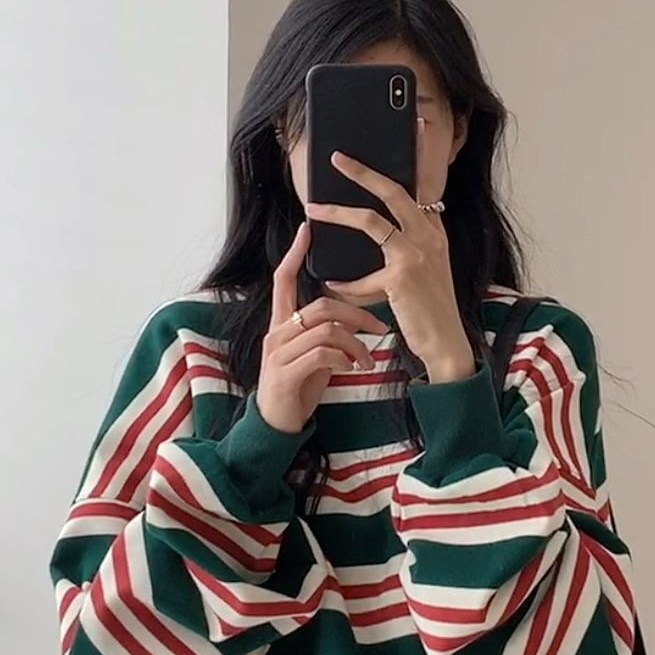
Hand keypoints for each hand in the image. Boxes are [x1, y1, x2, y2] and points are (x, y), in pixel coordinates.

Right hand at [256, 219, 388, 434]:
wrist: (276, 424)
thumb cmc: (298, 387)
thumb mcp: (313, 355)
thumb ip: (326, 333)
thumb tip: (353, 318)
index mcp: (281, 324)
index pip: (283, 279)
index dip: (295, 254)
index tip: (307, 229)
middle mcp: (276, 333)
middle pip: (320, 305)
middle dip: (356, 313)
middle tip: (379, 327)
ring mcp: (278, 353)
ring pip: (326, 328)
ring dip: (356, 342)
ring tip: (367, 360)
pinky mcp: (285, 373)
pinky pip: (322, 353)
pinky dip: (345, 359)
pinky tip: (352, 370)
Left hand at [304, 130, 474, 380]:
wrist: (446, 343)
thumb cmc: (429, 309)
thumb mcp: (423, 270)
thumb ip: (403, 246)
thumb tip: (372, 226)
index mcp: (435, 231)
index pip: (421, 186)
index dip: (416, 156)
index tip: (412, 126)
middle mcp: (430, 236)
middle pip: (394, 190)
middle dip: (362, 171)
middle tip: (336, 158)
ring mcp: (418, 254)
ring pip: (371, 220)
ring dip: (338, 212)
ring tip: (314, 207)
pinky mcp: (402, 277)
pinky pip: (362, 273)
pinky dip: (345, 282)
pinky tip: (332, 284)